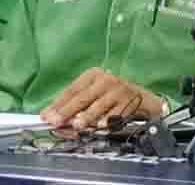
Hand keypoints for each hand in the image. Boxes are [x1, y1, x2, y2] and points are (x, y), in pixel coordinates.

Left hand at [41, 68, 162, 128]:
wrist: (142, 99)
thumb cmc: (112, 98)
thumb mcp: (93, 96)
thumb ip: (75, 106)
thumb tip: (55, 118)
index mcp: (93, 75)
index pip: (72, 90)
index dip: (58, 104)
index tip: (46, 116)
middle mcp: (106, 79)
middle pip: (83, 97)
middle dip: (67, 111)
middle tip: (56, 122)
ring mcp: (119, 89)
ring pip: (99, 104)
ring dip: (87, 116)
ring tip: (78, 125)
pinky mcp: (130, 100)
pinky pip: (116, 112)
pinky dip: (108, 120)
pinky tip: (101, 125)